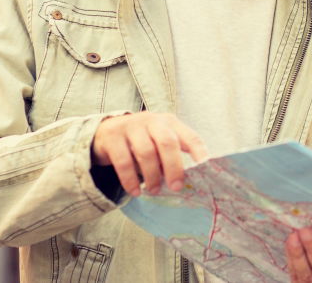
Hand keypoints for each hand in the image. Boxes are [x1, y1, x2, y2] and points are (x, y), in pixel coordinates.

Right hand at [91, 112, 207, 195]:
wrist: (105, 131)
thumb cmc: (141, 140)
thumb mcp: (158, 141)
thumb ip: (172, 155)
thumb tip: (186, 181)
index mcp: (169, 122)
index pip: (189, 136)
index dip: (199, 152)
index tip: (206, 168)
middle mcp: (151, 120)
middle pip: (167, 142)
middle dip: (174, 167)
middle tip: (176, 187)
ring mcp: (131, 126)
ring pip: (146, 152)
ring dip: (152, 175)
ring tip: (154, 191)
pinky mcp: (112, 137)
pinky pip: (124, 161)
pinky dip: (130, 180)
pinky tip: (135, 191)